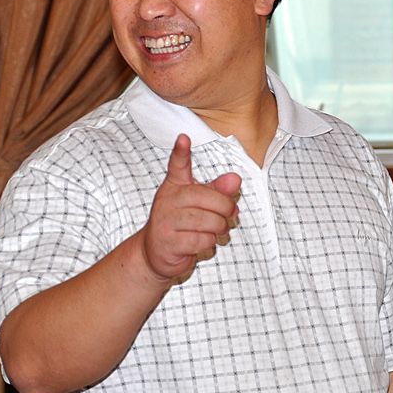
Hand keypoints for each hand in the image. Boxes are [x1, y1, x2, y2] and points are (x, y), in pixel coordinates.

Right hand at [140, 134, 241, 283]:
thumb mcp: (199, 203)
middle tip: (229, 215)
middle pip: (208, 198)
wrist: (157, 253)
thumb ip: (217, 190)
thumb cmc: (182, 223)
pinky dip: (209, 242)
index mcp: (175, 186)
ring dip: (219, 227)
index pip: (177, 166)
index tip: (183, 139)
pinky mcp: (168, 242)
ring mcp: (165, 221)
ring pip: (208, 220)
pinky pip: (202, 239)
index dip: (181, 152)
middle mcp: (168, 200)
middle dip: (226, 209)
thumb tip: (235, 179)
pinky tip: (202, 241)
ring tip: (215, 229)